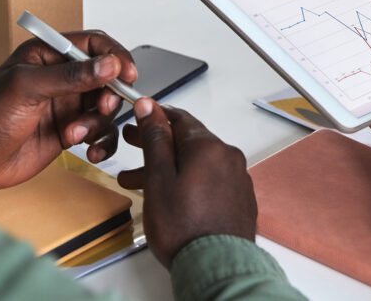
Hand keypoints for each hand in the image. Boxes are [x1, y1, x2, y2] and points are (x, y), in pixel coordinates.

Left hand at [0, 31, 137, 190]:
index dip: (115, 56)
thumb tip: (108, 65)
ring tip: (75, 134)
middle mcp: (62, 78)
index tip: (126, 74)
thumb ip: (70, 76)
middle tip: (100, 108)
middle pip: (107, 77)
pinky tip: (90, 151)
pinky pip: (101, 132)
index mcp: (48, 55)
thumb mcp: (27, 89)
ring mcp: (68, 104)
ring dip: (98, 123)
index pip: (94, 44)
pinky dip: (102, 142)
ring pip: (106, 107)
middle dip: (109, 95)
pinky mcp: (72, 129)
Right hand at [117, 99, 256, 268]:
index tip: (138, 116)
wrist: (217, 264)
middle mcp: (228, 156)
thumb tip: (149, 107)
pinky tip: (170, 195)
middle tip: (130, 144)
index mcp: (209, 147)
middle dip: (157, 143)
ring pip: (197, 163)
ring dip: (167, 167)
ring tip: (136, 181)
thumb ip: (155, 140)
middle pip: (188, 142)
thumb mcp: (159, 178)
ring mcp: (237, 178)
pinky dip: (188, 181)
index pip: (180, 119)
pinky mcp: (239, 198)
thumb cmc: (184, 225)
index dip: (156, 116)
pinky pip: (209, 180)